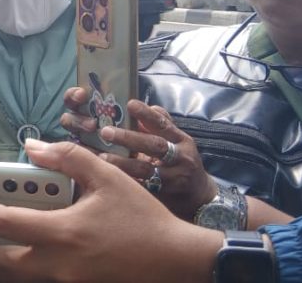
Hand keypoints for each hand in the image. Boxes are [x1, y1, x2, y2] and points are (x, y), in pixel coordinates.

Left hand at [0, 140, 221, 282]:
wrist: (177, 261)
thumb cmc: (143, 218)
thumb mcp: (107, 177)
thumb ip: (67, 158)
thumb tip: (32, 146)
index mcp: (64, 233)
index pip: (6, 223)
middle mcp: (59, 265)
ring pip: (15, 279)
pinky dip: (17, 273)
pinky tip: (10, 260)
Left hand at [61, 89, 217, 219]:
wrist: (200, 197)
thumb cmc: (182, 162)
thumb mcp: (179, 142)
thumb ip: (162, 125)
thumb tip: (149, 107)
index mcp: (182, 141)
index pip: (164, 125)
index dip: (147, 115)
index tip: (130, 104)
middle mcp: (180, 159)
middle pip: (155, 146)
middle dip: (129, 138)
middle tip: (105, 131)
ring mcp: (173, 180)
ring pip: (146, 171)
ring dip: (122, 164)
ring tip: (101, 157)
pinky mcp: (164, 197)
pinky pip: (142, 189)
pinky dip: (124, 183)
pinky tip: (107, 178)